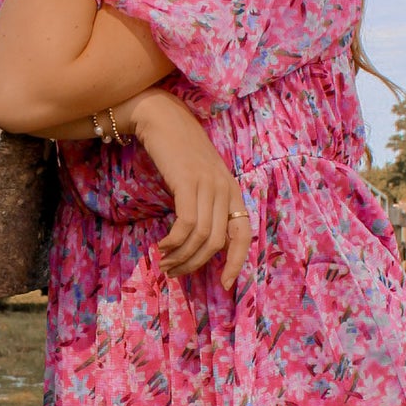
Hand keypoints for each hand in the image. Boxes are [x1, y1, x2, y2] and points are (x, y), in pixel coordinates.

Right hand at [123, 90, 250, 290]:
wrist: (161, 119)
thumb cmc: (178, 152)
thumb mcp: (200, 180)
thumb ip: (205, 206)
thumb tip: (197, 244)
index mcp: (233, 191)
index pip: (244, 236)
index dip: (236, 263)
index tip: (224, 286)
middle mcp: (226, 189)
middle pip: (216, 243)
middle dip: (195, 265)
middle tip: (174, 273)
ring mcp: (209, 185)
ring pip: (200, 237)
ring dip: (180, 257)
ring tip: (164, 263)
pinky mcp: (188, 182)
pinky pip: (186, 224)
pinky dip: (173, 242)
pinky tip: (161, 246)